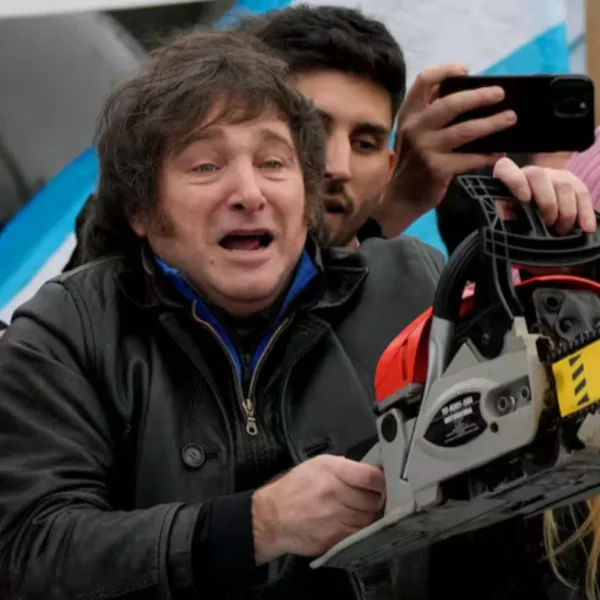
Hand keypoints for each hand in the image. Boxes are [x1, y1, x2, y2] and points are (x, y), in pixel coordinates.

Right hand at [252, 455, 384, 563]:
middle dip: (374, 498)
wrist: (272, 516)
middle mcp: (334, 493)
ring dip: (365, 514)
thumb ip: (345, 468)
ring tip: (354, 509)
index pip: (370, 476)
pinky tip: (347, 522)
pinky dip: (357, 529)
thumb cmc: (295, 487)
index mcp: (331, 470)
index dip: (380, 480)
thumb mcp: (318, 465)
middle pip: (373, 499)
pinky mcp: (334, 538)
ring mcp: (334, 518)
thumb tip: (371, 473)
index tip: (381, 483)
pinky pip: (357, 533)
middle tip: (368, 497)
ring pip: (367, 518)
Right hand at [377, 63, 515, 235]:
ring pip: (465, 131)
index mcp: (409, 114)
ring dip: (491, 124)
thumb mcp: (413, 133)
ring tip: (510, 118)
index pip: (424, 81)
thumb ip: (431, 112)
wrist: (401, 198)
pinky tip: (499, 153)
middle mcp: (415, 128)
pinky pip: (469, 159)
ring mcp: (425, 149)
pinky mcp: (437, 169)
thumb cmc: (413, 162)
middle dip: (479, 96)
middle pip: (450, 103)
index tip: (466, 70)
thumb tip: (466, 93)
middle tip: (500, 94)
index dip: (446, 70)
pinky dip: (487, 155)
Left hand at [492, 157, 596, 234]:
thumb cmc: (517, 219)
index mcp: (509, 179)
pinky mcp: (573, 182)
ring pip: (563, 185)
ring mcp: (554, 176)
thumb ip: (505, 214)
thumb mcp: (508, 218)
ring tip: (560, 231)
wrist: (536, 219)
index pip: (505, 168)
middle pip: (539, 176)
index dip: (515, 181)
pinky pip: (582, 194)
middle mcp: (531, 173)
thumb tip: (509, 217)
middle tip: (548, 224)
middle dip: (546, 204)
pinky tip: (586, 228)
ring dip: (565, 212)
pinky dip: (584, 213)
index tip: (524, 199)